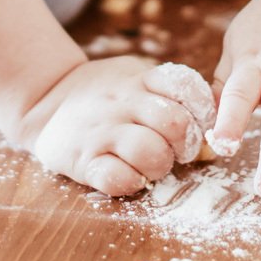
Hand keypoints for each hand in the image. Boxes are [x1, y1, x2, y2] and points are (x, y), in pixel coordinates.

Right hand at [17, 57, 216, 195]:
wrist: (44, 99)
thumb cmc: (104, 94)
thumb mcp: (134, 78)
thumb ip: (168, 94)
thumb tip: (216, 123)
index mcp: (139, 79)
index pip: (185, 85)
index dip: (203, 109)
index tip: (201, 123)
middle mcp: (122, 102)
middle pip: (175, 123)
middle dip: (188, 144)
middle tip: (180, 151)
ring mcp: (102, 131)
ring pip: (151, 152)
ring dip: (161, 165)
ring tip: (153, 164)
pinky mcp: (83, 160)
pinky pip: (117, 179)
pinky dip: (132, 182)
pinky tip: (130, 176)